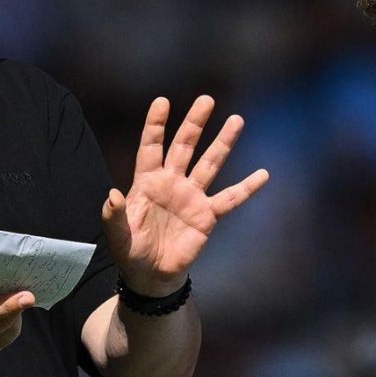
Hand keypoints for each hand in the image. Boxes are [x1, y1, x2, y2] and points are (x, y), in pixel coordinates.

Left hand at [104, 95, 269, 294]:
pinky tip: (263, 174)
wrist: (151, 276)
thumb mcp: (117, 235)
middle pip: (185, 146)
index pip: (151, 147)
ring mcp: (192, 197)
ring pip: (210, 164)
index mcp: (147, 182)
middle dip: (195, 123)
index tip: (163, 102)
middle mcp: (171, 183)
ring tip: (236, 120)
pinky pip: (230, 199)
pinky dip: (246, 188)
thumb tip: (112, 194)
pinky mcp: (207, 216)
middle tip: (206, 100)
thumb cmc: (131, 252)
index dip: (156, 125)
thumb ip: (113, 215)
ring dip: (223, 143)